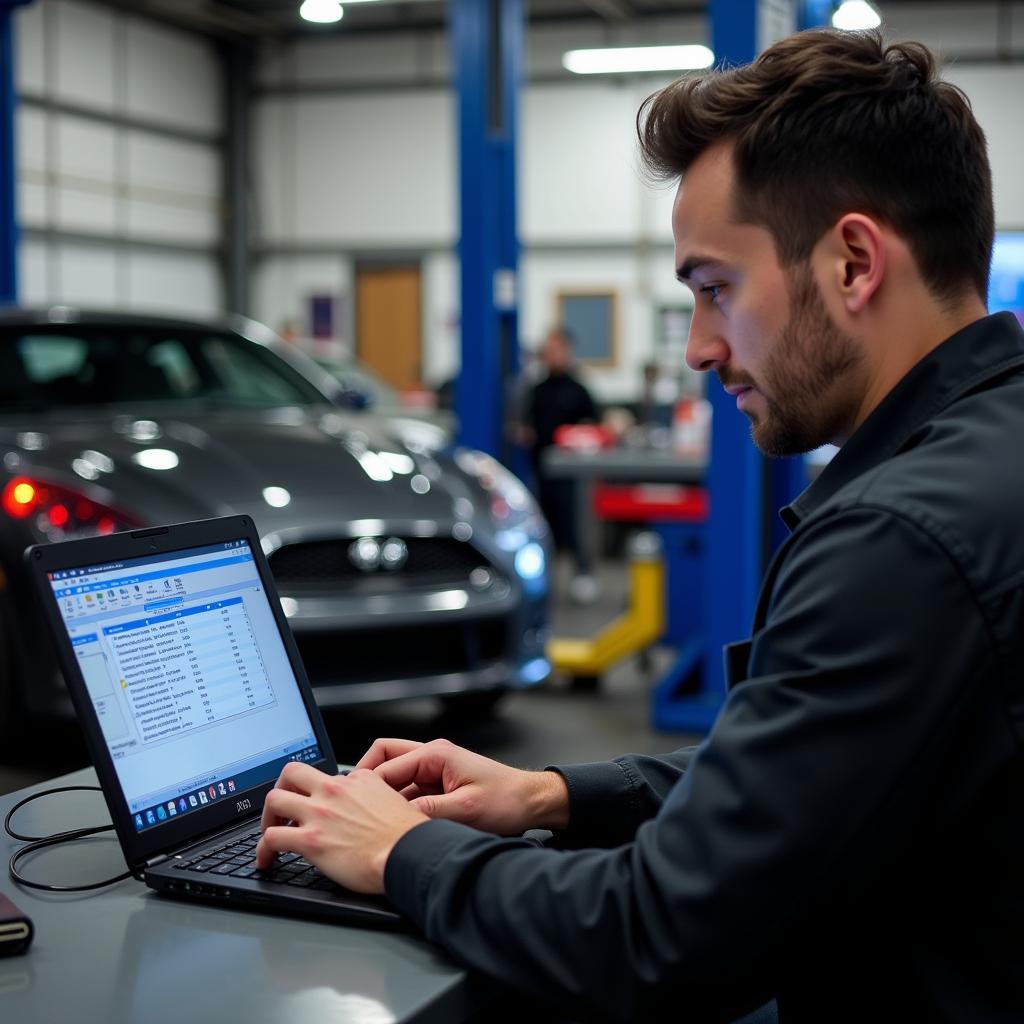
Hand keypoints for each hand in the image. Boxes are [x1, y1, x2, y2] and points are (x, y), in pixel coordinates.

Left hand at [255, 762, 428, 893]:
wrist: (409, 853)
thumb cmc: (408, 835)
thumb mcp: (395, 800)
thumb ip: (375, 797)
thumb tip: (369, 808)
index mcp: (358, 779)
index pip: (326, 777)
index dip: (318, 793)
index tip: (316, 806)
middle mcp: (335, 790)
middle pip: (291, 773)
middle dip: (282, 789)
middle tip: (283, 810)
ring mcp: (320, 813)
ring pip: (274, 800)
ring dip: (267, 818)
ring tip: (270, 833)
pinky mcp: (311, 840)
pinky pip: (272, 838)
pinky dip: (263, 850)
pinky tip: (266, 860)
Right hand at [356, 737, 569, 835]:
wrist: (531, 803)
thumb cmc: (507, 799)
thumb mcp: (466, 809)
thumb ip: (429, 812)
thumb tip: (398, 818)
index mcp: (436, 754)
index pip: (386, 761)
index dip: (367, 783)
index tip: (354, 804)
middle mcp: (432, 757)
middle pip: (384, 760)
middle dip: (367, 781)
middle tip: (354, 805)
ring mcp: (434, 771)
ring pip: (394, 778)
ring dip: (383, 796)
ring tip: (369, 818)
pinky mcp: (438, 787)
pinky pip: (407, 791)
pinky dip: (397, 805)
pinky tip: (392, 824)